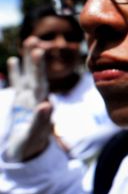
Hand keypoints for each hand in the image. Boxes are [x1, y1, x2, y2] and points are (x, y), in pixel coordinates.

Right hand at [4, 37, 52, 160]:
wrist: (28, 151)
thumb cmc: (31, 146)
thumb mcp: (34, 136)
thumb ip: (40, 121)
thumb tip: (47, 105)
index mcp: (42, 106)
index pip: (41, 85)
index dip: (39, 71)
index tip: (38, 53)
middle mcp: (37, 99)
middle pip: (36, 76)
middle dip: (35, 61)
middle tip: (35, 42)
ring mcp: (28, 99)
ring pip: (29, 76)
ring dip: (29, 61)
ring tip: (29, 42)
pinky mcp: (21, 101)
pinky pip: (19, 83)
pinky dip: (17, 72)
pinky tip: (14, 60)